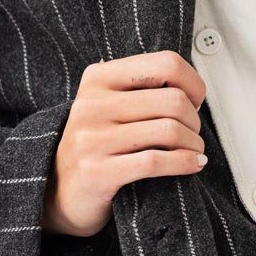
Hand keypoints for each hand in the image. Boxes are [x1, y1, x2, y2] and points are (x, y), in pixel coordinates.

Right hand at [43, 51, 208, 237]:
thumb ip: (142, 88)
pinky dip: (185, 163)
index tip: (196, 101)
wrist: (58, 190)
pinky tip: (192, 165)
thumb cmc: (95, 145)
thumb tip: (192, 85)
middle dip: (194, 121)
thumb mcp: (110, 105)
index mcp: (98, 78)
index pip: (166, 64)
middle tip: (193, 134)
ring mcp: (91, 139)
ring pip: (169, 131)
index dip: (193, 84)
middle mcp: (91, 104)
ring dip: (194, 145)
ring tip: (193, 151)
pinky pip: (156, 161)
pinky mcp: (97, 172)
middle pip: (173, 100)